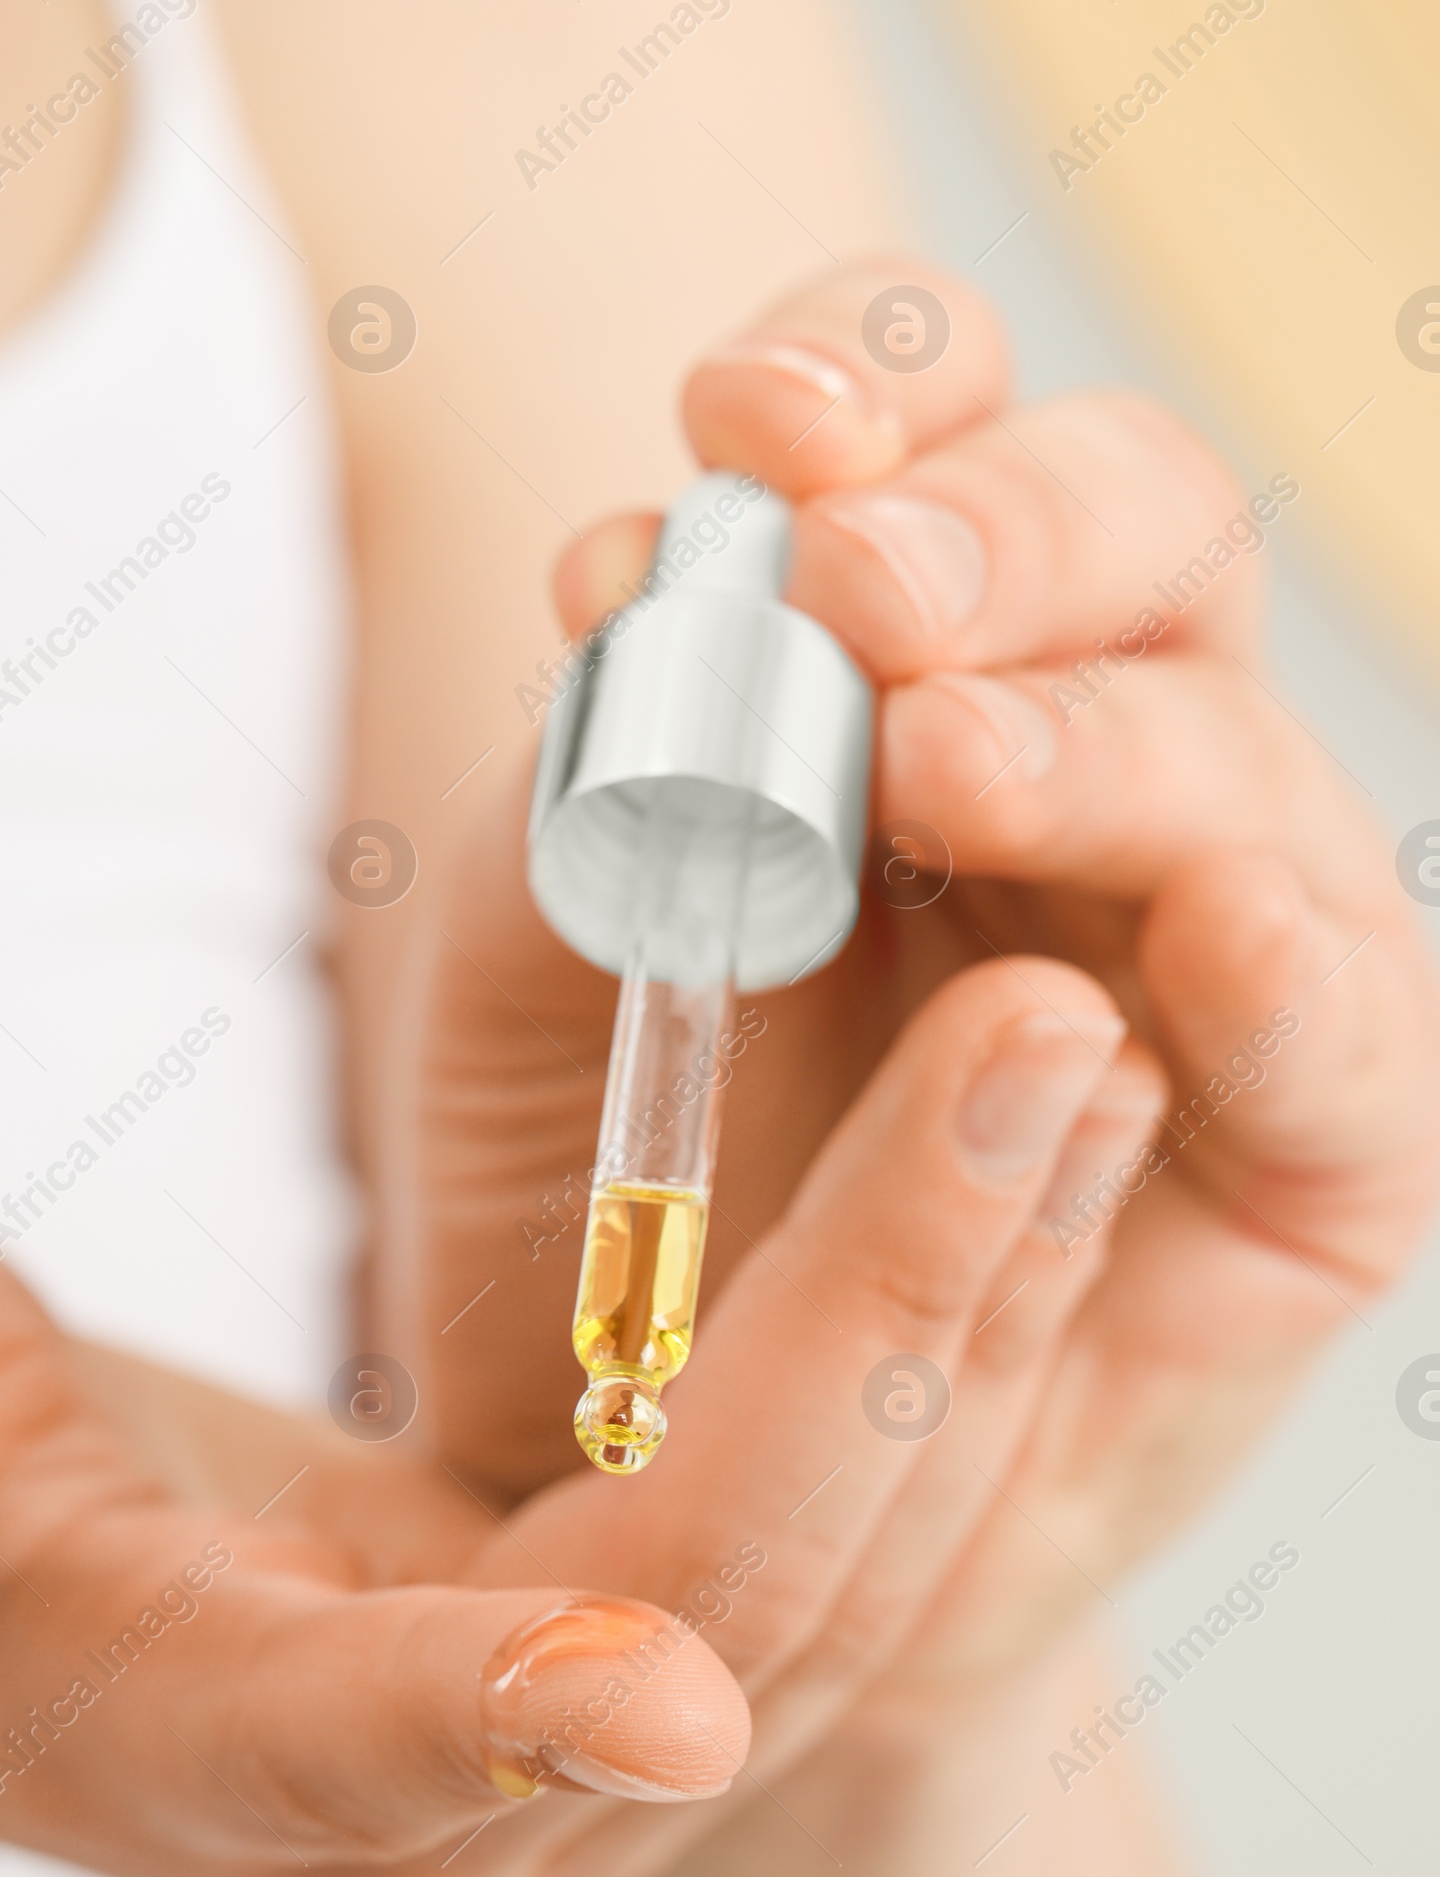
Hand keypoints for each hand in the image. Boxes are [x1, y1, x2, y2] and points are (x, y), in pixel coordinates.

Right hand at [0, 844, 1144, 1876]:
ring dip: (979, 1308)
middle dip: (879, 1327)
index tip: (642, 1680)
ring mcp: (582, 1750)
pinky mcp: (660, 1647)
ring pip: (845, 1567)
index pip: (356, 1755)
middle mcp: (433, 1808)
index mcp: (198, 1753)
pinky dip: (950, 1325)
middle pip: (707, 1613)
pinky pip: (859, 1507)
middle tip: (1028, 1049)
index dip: (483, 1720)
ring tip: (1081, 1057)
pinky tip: (1032, 1149)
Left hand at [408, 256, 1439, 1708]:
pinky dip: (1268, 965)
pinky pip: (1336, 1023)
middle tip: (858, 588)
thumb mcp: (539, 943)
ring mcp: (1229, 944)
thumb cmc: (608, 1195)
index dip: (878, 379)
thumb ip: (594, 759)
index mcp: (921, 677)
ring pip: (1237, 763)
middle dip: (1005, 530)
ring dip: (1101, 738)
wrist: (661, 1496)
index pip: (952, 440)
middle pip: (1142, 535)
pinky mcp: (1317, 1143)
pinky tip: (1177, 954)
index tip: (740, 422)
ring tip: (934, 763)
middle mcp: (1101, 773)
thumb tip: (637, 559)